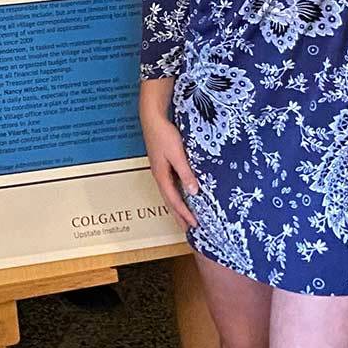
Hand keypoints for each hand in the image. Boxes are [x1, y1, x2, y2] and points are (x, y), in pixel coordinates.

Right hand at [141, 110, 199, 230]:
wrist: (153, 118)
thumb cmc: (164, 134)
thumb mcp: (177, 154)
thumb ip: (185, 173)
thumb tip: (193, 192)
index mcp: (161, 176)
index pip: (174, 200)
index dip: (184, 214)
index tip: (195, 225)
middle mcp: (159, 176)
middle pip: (170, 201)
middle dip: (179, 216)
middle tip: (188, 229)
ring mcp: (160, 170)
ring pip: (170, 193)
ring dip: (178, 206)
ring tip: (185, 216)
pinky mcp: (163, 163)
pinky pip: (171, 184)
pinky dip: (177, 194)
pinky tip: (183, 193)